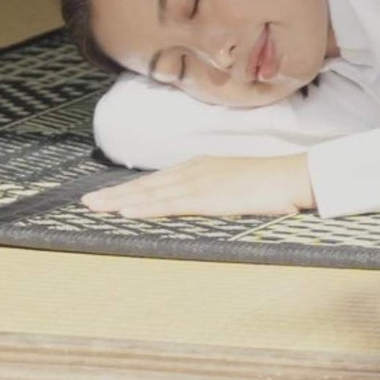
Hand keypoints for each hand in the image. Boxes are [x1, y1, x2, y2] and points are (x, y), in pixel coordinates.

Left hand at [81, 153, 315, 218]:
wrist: (293, 177)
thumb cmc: (272, 185)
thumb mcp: (237, 185)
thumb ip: (216, 192)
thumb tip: (203, 204)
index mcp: (202, 167)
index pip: (158, 180)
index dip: (131, 188)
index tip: (107, 195)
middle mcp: (195, 170)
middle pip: (147, 184)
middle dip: (115, 193)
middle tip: (86, 203)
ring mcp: (200, 182)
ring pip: (152, 193)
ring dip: (121, 201)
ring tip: (95, 208)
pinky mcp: (207, 197)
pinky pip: (169, 204)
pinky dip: (145, 207)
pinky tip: (127, 212)